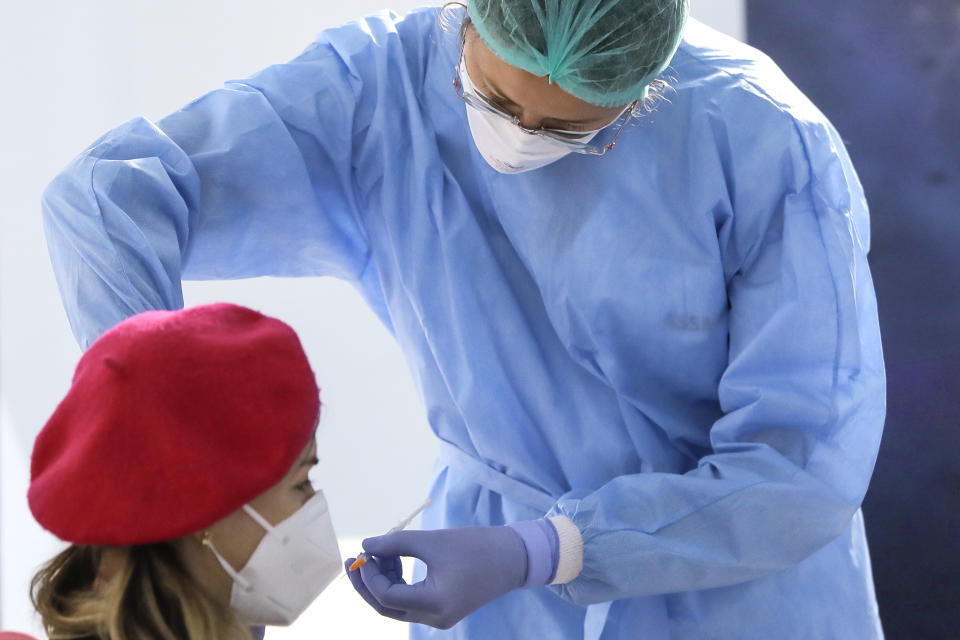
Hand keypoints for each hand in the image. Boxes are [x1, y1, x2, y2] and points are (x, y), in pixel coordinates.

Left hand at [345, 525, 527, 628]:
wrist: (513, 558)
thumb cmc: (476, 546)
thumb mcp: (433, 541)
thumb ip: (396, 544)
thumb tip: (365, 545)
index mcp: (434, 604)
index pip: (388, 596)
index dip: (370, 575)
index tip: (363, 552)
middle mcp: (434, 618)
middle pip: (387, 607)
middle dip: (367, 584)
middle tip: (354, 560)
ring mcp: (438, 617)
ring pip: (396, 605)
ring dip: (383, 580)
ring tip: (381, 552)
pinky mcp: (442, 609)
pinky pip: (410, 601)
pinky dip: (398, 582)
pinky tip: (395, 560)